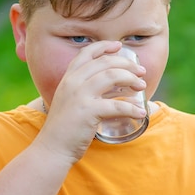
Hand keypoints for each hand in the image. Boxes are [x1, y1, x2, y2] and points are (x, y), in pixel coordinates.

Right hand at [33, 41, 146, 162]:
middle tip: (141, 72)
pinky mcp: (88, 112)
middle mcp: (73, 82)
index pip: (86, 53)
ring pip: (112, 76)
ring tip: (142, 86)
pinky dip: (132, 109)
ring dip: (131, 79)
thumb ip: (83, 91)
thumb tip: (111, 88)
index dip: (104, 47)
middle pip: (105, 62)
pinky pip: (117, 106)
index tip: (119, 46)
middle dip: (127, 64)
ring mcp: (80, 96)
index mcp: (68, 78)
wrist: (52, 148)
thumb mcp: (69, 101)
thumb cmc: (64, 128)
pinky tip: (141, 113)